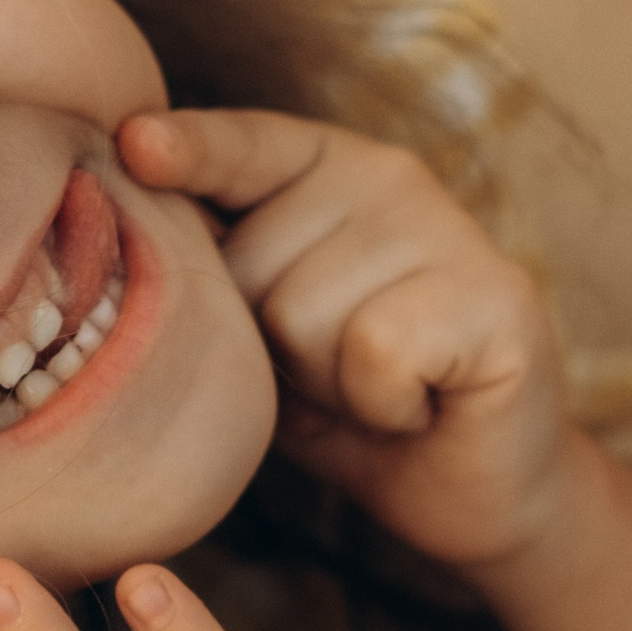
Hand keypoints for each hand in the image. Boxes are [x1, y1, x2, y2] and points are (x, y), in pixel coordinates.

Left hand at [120, 107, 576, 572]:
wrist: (460, 486)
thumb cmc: (344, 399)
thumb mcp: (260, 329)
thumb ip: (218, 271)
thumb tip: (147, 240)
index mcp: (324, 167)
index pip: (245, 144)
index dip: (189, 149)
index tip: (135, 144)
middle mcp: (390, 177)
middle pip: (250, 265)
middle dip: (268, 345)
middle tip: (329, 370)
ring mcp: (451, 230)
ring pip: (305, 316)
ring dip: (326, 386)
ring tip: (372, 389)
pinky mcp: (497, 297)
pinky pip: (375, 354)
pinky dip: (381, 405)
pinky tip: (416, 405)